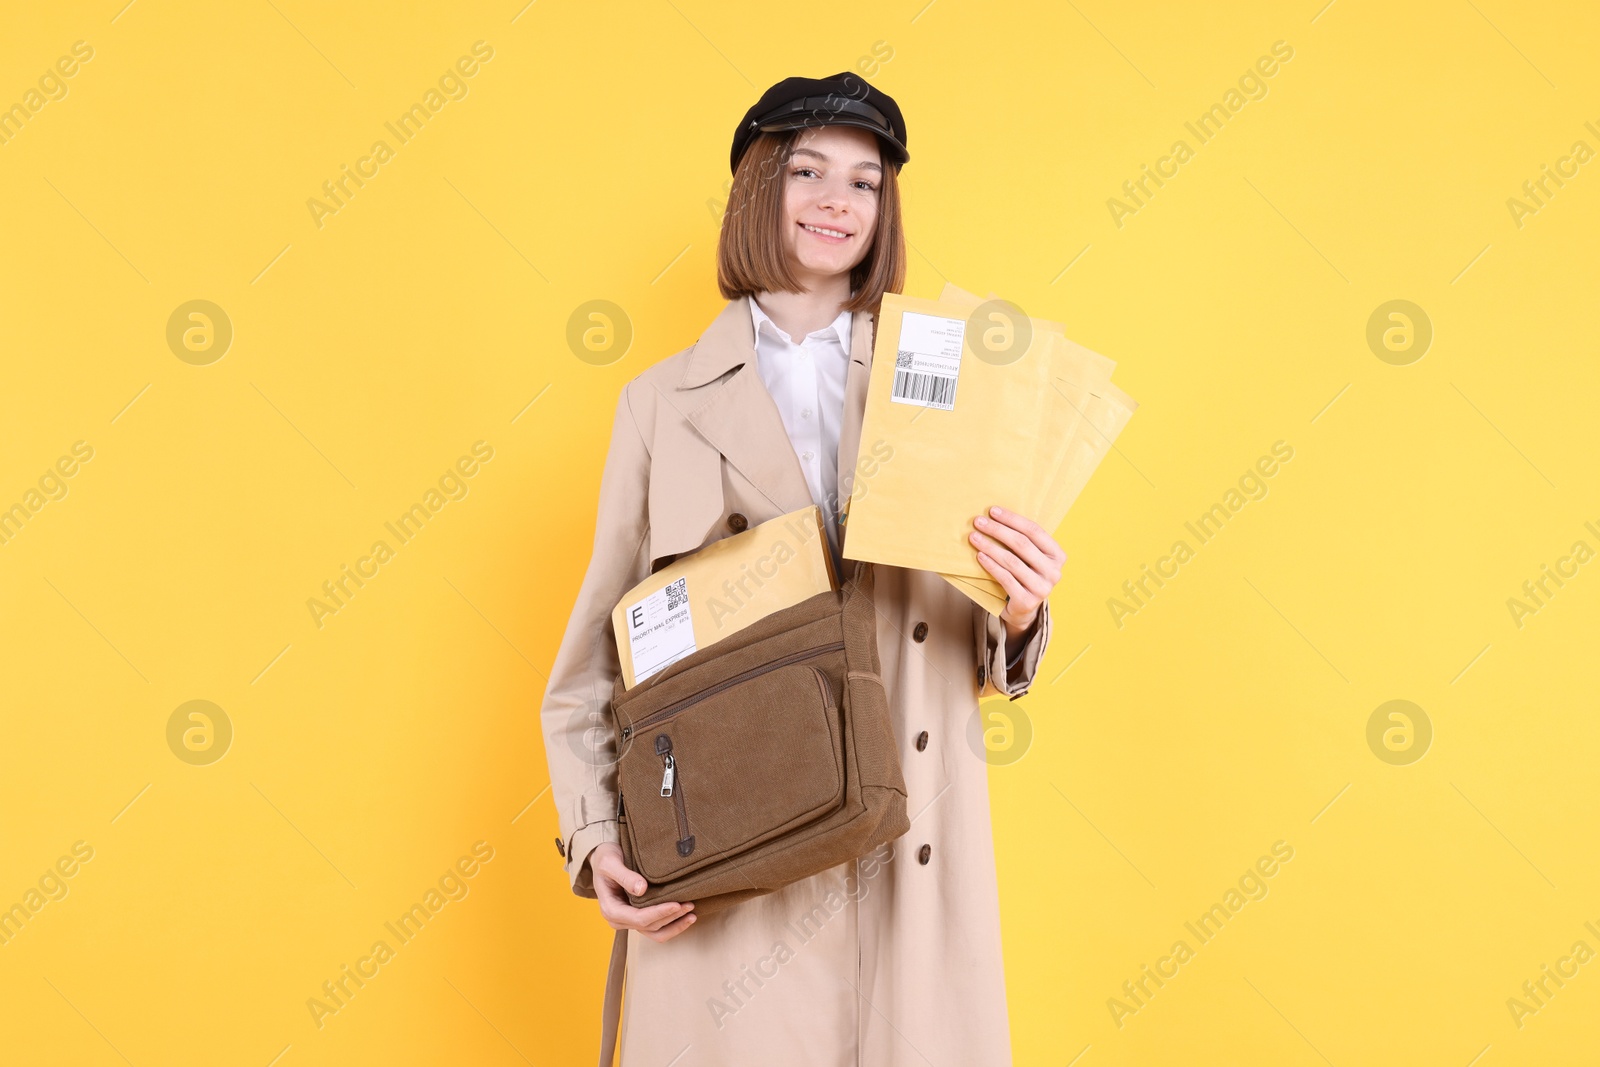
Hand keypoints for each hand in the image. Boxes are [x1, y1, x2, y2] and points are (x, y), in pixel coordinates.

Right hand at [590, 842, 696, 942]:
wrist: (602, 859)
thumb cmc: (605, 859)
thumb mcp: (610, 863)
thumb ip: (625, 876)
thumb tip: (641, 889)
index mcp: (611, 910)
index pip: (639, 918)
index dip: (659, 913)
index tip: (676, 904)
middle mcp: (619, 920)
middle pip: (649, 926)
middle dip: (671, 917)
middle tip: (690, 904)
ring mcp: (629, 921)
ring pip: (655, 932)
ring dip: (674, 925)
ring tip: (692, 914)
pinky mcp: (638, 917)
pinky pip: (656, 927)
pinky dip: (671, 924)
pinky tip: (685, 917)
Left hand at [969, 505, 1065, 637]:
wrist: (1023, 608)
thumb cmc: (1024, 574)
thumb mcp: (1030, 557)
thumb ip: (1022, 540)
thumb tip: (995, 516)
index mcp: (1058, 555)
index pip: (1034, 531)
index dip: (1012, 519)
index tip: (992, 511)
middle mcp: (1054, 572)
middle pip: (1022, 544)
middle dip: (998, 530)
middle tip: (979, 522)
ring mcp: (1042, 588)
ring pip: (1011, 561)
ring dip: (990, 547)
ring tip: (974, 537)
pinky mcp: (1027, 601)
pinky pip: (1005, 578)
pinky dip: (991, 565)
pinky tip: (980, 556)